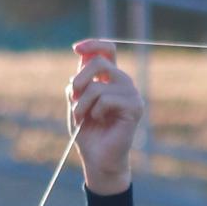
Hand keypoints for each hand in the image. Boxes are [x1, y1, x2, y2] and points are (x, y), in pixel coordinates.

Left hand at [67, 39, 142, 194]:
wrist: (98, 160)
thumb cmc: (88, 133)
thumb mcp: (77, 103)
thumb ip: (79, 82)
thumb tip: (82, 58)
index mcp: (111, 79)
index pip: (107, 50)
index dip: (92, 45)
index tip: (76, 48)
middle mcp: (123, 82)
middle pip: (98, 63)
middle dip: (78, 80)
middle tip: (72, 98)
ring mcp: (131, 93)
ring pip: (97, 86)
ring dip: (82, 104)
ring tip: (83, 118)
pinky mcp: (134, 107)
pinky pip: (105, 99)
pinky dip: (95, 112)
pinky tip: (99, 122)